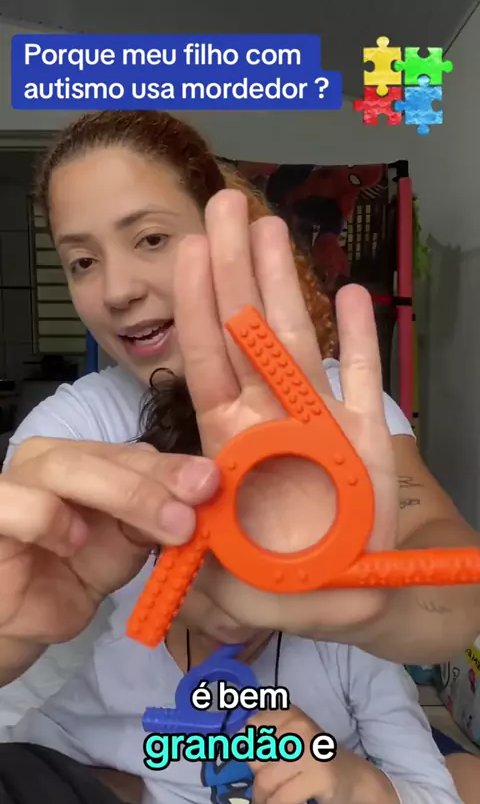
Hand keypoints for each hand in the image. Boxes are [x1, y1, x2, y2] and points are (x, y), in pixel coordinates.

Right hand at [0, 439, 218, 645]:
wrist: (22, 620)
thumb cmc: (73, 573)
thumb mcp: (126, 545)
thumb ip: (154, 517)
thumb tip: (202, 493)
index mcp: (87, 460)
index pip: (133, 453)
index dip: (173, 468)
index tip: (212, 484)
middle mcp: (49, 459)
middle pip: (104, 454)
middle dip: (154, 482)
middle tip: (192, 512)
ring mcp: (15, 481)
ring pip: (64, 468)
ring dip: (123, 494)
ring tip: (162, 527)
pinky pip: (20, 504)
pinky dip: (51, 520)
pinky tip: (74, 543)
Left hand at [174, 189, 396, 638]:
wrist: (372, 594)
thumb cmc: (306, 590)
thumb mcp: (251, 597)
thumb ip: (220, 581)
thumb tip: (183, 545)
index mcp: (234, 447)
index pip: (207, 367)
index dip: (195, 309)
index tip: (186, 249)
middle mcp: (272, 420)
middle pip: (248, 334)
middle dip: (234, 270)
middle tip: (226, 206)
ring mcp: (321, 420)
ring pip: (301, 341)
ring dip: (288, 284)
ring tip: (274, 228)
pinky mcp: (368, 432)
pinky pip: (366, 377)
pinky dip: (362, 339)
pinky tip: (355, 292)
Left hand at [248, 706, 366, 803]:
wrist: (353, 778)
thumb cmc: (313, 758)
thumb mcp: (288, 738)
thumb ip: (262, 738)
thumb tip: (233, 741)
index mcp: (289, 713)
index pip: (250, 729)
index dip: (249, 748)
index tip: (260, 759)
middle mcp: (299, 727)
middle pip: (254, 758)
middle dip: (257, 776)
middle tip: (270, 781)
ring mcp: (310, 751)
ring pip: (264, 780)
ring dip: (262, 797)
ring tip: (269, 799)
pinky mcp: (318, 777)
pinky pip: (280, 797)